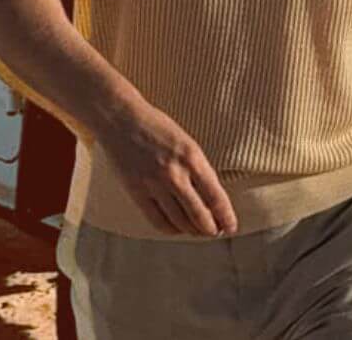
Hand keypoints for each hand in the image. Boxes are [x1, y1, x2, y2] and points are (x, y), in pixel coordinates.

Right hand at [95, 103, 238, 236]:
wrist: (121, 119)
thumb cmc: (157, 127)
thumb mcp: (187, 142)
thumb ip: (198, 168)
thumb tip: (211, 198)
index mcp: (192, 157)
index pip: (215, 196)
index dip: (225, 216)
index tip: (231, 227)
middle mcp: (174, 174)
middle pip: (198, 214)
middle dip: (210, 228)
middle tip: (215, 232)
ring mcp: (154, 184)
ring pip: (179, 221)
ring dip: (191, 231)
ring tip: (198, 231)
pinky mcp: (136, 192)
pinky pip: (157, 220)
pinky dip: (170, 229)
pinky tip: (176, 228)